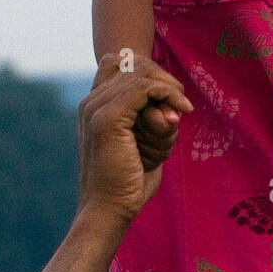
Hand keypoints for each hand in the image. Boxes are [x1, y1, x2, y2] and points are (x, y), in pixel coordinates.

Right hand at [77, 53, 192, 222]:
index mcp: (94, 106)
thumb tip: (174, 109)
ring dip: (169, 91)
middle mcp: (91, 102)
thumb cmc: (128, 182)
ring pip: (142, 74)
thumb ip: (156, 121)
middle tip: (182, 106)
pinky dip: (169, 95)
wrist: (108, 210)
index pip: (120, 61)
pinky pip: (145, 88)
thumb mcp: (147, 143)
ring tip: (181, 115)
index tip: (172, 97)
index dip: (151, 72)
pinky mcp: (108, 119)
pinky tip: (182, 112)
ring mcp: (96, 108)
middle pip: (135, 63)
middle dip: (164, 80)